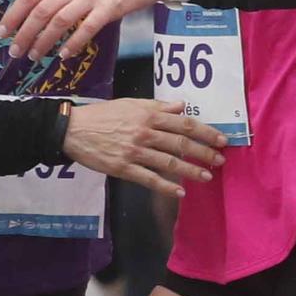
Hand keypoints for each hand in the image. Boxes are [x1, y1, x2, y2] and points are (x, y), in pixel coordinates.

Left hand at [0, 0, 175, 61]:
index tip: (2, 33)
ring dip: (44, 42)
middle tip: (15, 52)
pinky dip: (73, 43)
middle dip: (24, 34)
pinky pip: (86, 28)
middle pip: (40, 11)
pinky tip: (65, 55)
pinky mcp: (109, 7)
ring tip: (35, 57)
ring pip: (59, 21)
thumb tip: (39, 12)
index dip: (13, 15)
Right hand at [64, 98, 226, 198]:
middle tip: (221, 160)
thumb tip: (182, 106)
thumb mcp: (131, 104)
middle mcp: (145, 132)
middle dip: (204, 152)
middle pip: (181, 143)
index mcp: (148, 115)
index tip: (221, 139)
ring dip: (191, 171)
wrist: (73, 130)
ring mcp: (135, 152)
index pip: (184, 124)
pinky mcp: (123, 168)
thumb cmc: (103, 115)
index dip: (205, 132)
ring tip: (207, 177)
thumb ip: (158, 106)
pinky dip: (166, 186)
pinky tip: (180, 192)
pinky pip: (149, 179)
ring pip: (169, 162)